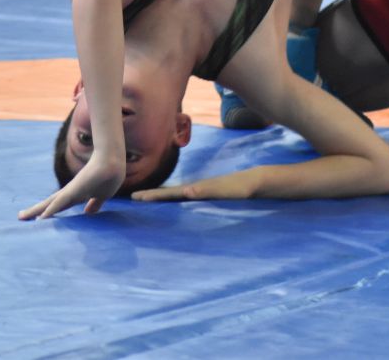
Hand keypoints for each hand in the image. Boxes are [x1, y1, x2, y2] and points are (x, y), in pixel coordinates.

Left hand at [18, 152, 124, 219]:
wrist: (112, 162)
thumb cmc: (110, 176)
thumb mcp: (102, 195)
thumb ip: (95, 203)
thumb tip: (88, 213)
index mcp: (77, 194)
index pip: (59, 205)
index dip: (50, 212)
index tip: (39, 219)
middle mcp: (70, 192)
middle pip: (49, 203)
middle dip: (35, 211)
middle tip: (20, 217)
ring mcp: (70, 191)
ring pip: (49, 203)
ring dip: (36, 211)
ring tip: (21, 216)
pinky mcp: (73, 190)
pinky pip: (59, 203)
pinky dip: (50, 211)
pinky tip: (40, 218)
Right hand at [131, 169, 257, 202]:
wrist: (256, 182)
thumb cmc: (241, 189)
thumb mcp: (224, 190)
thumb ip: (206, 191)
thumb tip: (185, 191)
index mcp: (197, 189)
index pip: (170, 193)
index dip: (153, 195)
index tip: (135, 197)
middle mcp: (197, 190)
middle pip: (169, 193)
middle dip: (152, 196)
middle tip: (132, 198)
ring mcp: (202, 193)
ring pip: (177, 196)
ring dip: (162, 199)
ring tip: (147, 202)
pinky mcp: (209, 197)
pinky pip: (187, 200)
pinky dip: (176, 202)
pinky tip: (174, 206)